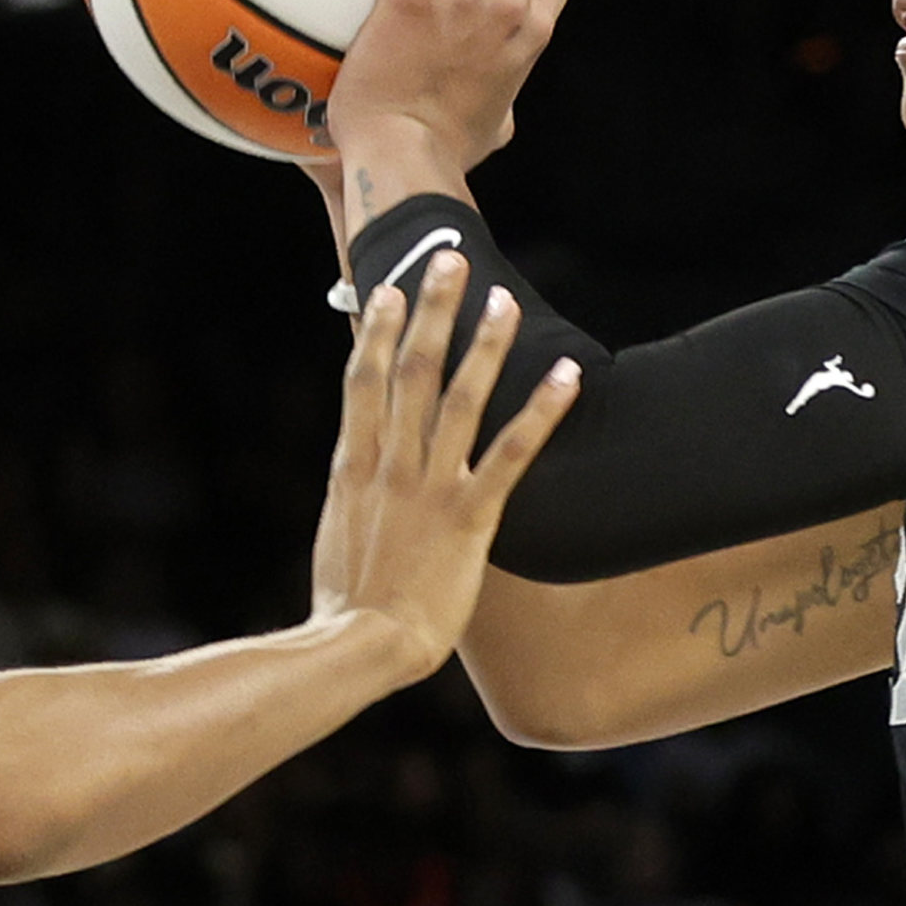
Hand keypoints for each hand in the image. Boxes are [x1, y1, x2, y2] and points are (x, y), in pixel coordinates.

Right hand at [310, 253, 576, 676]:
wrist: (360, 644)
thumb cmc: (347, 605)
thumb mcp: (338, 534)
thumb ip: (355, 495)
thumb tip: (360, 473)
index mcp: (354, 467)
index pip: (364, 380)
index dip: (379, 329)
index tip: (392, 290)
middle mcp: (390, 464)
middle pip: (413, 369)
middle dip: (434, 310)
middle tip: (452, 260)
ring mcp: (430, 486)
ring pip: (462, 397)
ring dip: (486, 343)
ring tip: (506, 298)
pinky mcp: (471, 515)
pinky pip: (512, 451)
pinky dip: (542, 409)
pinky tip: (567, 374)